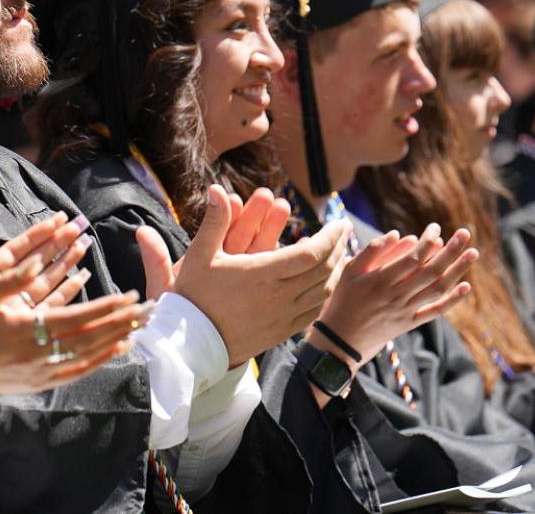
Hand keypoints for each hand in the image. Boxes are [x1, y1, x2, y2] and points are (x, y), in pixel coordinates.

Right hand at [0, 213, 148, 399]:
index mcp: (25, 329)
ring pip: (89, 355)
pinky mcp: (41, 382)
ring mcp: (42, 371)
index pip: (77, 317)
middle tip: (148, 309)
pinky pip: (78, 371)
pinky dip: (101, 360)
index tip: (129, 295)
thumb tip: (29, 266)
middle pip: (91, 336)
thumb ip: (6, 281)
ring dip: (118, 339)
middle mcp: (38, 353)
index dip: (106, 306)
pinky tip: (117, 349)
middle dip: (122, 322)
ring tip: (141, 326)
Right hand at [141, 185, 348, 366]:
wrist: (191, 344)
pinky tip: (324, 283)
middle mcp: (279, 296)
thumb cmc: (193, 297)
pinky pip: (314, 310)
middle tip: (344, 231)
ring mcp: (283, 316)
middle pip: (325, 270)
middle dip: (339, 247)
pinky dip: (325, 293)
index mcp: (262, 274)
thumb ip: (213, 222)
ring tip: (339, 253)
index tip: (339, 223)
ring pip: (324, 291)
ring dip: (337, 270)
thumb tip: (215, 189)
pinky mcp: (282, 331)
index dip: (331, 237)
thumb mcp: (199, 256)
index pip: (312, 253)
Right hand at [309, 224, 475, 365]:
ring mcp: (405, 311)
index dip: (427, 242)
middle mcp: (396, 296)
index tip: (436, 227)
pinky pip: (434, 312)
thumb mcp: (350, 271)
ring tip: (472, 253)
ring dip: (457, 271)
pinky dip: (452, 300)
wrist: (341, 339)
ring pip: (437, 290)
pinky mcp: (409, 323)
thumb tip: (399, 234)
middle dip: (451, 251)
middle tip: (465, 233)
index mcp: (380, 281)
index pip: (412, 258)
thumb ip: (373, 251)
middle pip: (430, 272)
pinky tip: (465, 286)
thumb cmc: (343, 299)